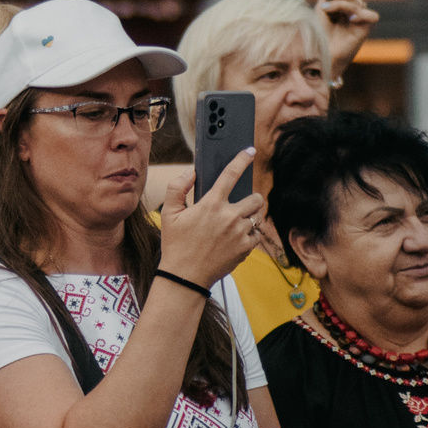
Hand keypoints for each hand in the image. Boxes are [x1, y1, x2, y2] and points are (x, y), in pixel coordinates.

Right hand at [158, 150, 263, 288]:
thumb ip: (178, 187)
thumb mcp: (169, 214)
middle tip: (242, 201)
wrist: (185, 276)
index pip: (230, 174)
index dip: (242, 160)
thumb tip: (191, 172)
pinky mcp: (246, 248)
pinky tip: (238, 236)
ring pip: (259, 215)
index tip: (249, 151)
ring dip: (253, 213)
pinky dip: (251, 232)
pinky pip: (257, 234)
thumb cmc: (175, 244)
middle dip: (251, 196)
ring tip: (240, 218)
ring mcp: (240, 233)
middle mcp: (229, 217)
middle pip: (255, 197)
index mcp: (211, 204)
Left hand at [317, 0, 379, 73]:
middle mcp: (352, 9)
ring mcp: (359, 18)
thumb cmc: (319, 34)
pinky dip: (360, 14)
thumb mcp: (321, 11)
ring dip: (341, 4)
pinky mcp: (366, 29)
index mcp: (340, 4)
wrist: (320, 54)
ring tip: (326, 10)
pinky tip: (351, 18)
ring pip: (356, 2)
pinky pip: (370, 16)